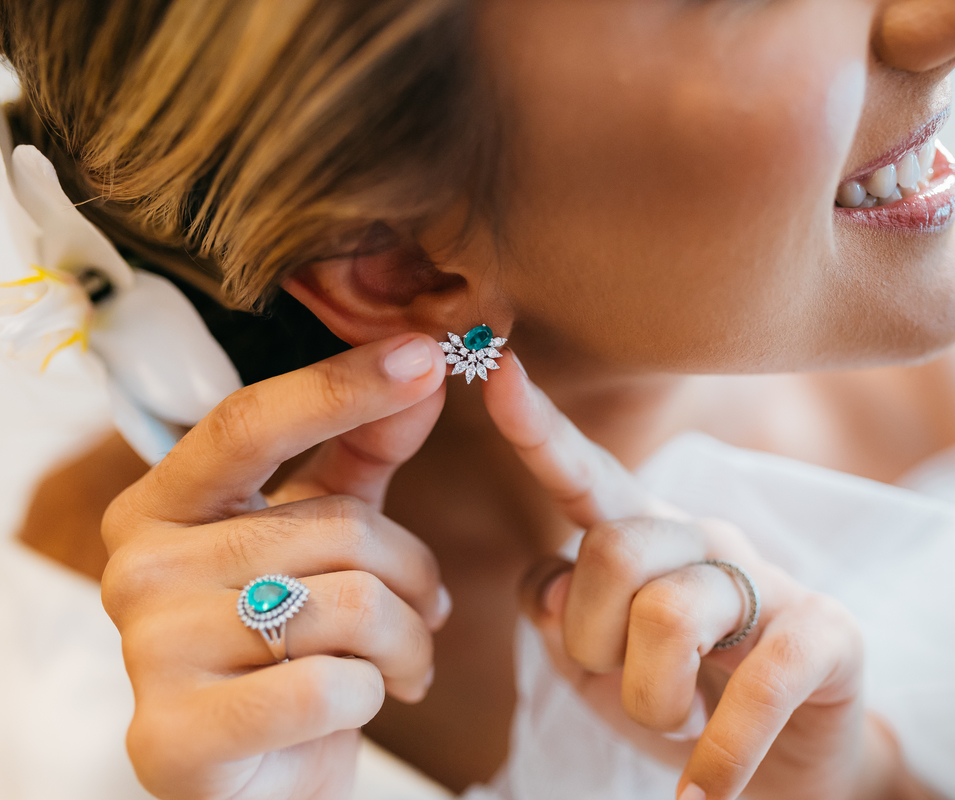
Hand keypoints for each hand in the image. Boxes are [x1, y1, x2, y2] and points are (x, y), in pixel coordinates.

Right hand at [101, 334, 449, 799]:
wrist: (253, 778)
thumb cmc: (287, 648)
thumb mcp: (322, 540)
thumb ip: (361, 452)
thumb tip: (419, 363)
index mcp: (159, 508)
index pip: (248, 424)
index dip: (341, 385)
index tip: (427, 354)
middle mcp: (134, 570)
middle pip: (334, 528)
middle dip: (414, 572)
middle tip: (433, 608)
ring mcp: (146, 654)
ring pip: (348, 606)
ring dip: (408, 639)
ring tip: (404, 663)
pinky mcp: (172, 738)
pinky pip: (329, 687)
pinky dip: (372, 695)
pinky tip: (361, 705)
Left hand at [483, 355, 931, 799]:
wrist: (787, 765)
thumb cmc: (682, 699)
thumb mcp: (598, 665)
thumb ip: (561, 614)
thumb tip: (552, 590)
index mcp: (643, 537)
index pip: (584, 475)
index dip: (539, 427)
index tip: (496, 367)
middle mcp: (703, 540)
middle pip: (612, 549)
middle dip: (593, 642)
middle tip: (622, 684)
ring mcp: (769, 581)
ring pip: (669, 615)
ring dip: (651, 701)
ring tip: (673, 726)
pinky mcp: (825, 633)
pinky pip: (757, 684)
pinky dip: (718, 752)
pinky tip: (704, 788)